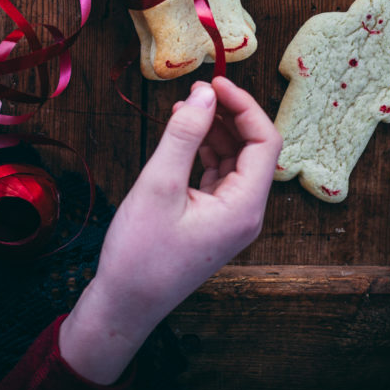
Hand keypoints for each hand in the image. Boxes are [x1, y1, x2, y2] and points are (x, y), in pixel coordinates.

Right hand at [58, 76, 281, 383]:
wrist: (124, 307)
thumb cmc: (140, 254)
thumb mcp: (159, 185)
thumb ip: (184, 134)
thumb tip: (204, 92)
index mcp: (245, 207)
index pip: (265, 141)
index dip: (244, 106)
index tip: (215, 82)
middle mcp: (246, 213)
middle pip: (253, 149)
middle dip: (228, 114)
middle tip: (197, 89)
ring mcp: (230, 218)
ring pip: (234, 160)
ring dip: (214, 129)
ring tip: (185, 105)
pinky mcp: (212, 221)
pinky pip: (218, 175)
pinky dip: (204, 150)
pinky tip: (182, 134)